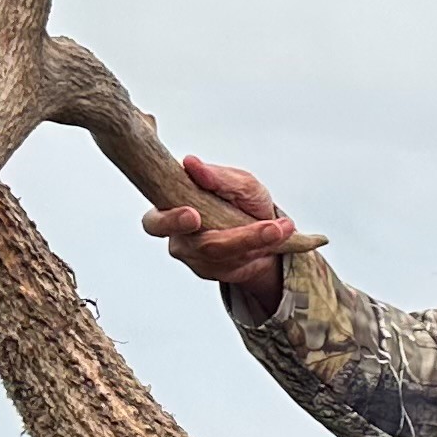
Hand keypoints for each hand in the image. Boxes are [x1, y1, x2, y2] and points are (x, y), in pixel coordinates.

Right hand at [146, 155, 302, 320]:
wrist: (266, 232)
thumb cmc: (243, 201)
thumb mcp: (239, 183)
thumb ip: (217, 176)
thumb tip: (191, 163)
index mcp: (172, 209)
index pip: (155, 221)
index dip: (170, 220)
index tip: (193, 215)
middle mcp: (180, 238)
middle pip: (197, 245)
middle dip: (231, 238)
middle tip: (262, 229)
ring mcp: (197, 259)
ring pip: (224, 255)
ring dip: (256, 239)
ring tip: (280, 227)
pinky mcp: (216, 273)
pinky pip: (237, 264)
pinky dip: (259, 248)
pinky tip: (275, 236)